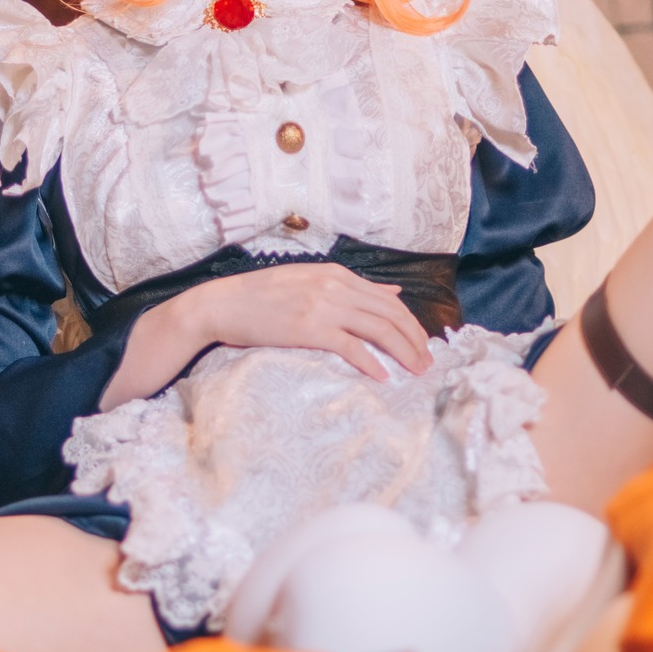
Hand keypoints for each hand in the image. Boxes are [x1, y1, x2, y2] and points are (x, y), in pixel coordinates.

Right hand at [192, 263, 433, 380]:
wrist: (224, 303)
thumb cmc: (264, 296)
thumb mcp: (313, 281)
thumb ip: (354, 288)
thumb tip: (393, 294)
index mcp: (338, 274)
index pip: (389, 302)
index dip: (412, 325)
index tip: (423, 345)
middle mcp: (336, 286)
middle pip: (392, 316)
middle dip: (416, 341)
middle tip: (428, 363)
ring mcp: (324, 306)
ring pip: (379, 330)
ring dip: (404, 353)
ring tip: (416, 371)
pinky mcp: (310, 328)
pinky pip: (352, 347)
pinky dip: (372, 363)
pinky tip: (382, 377)